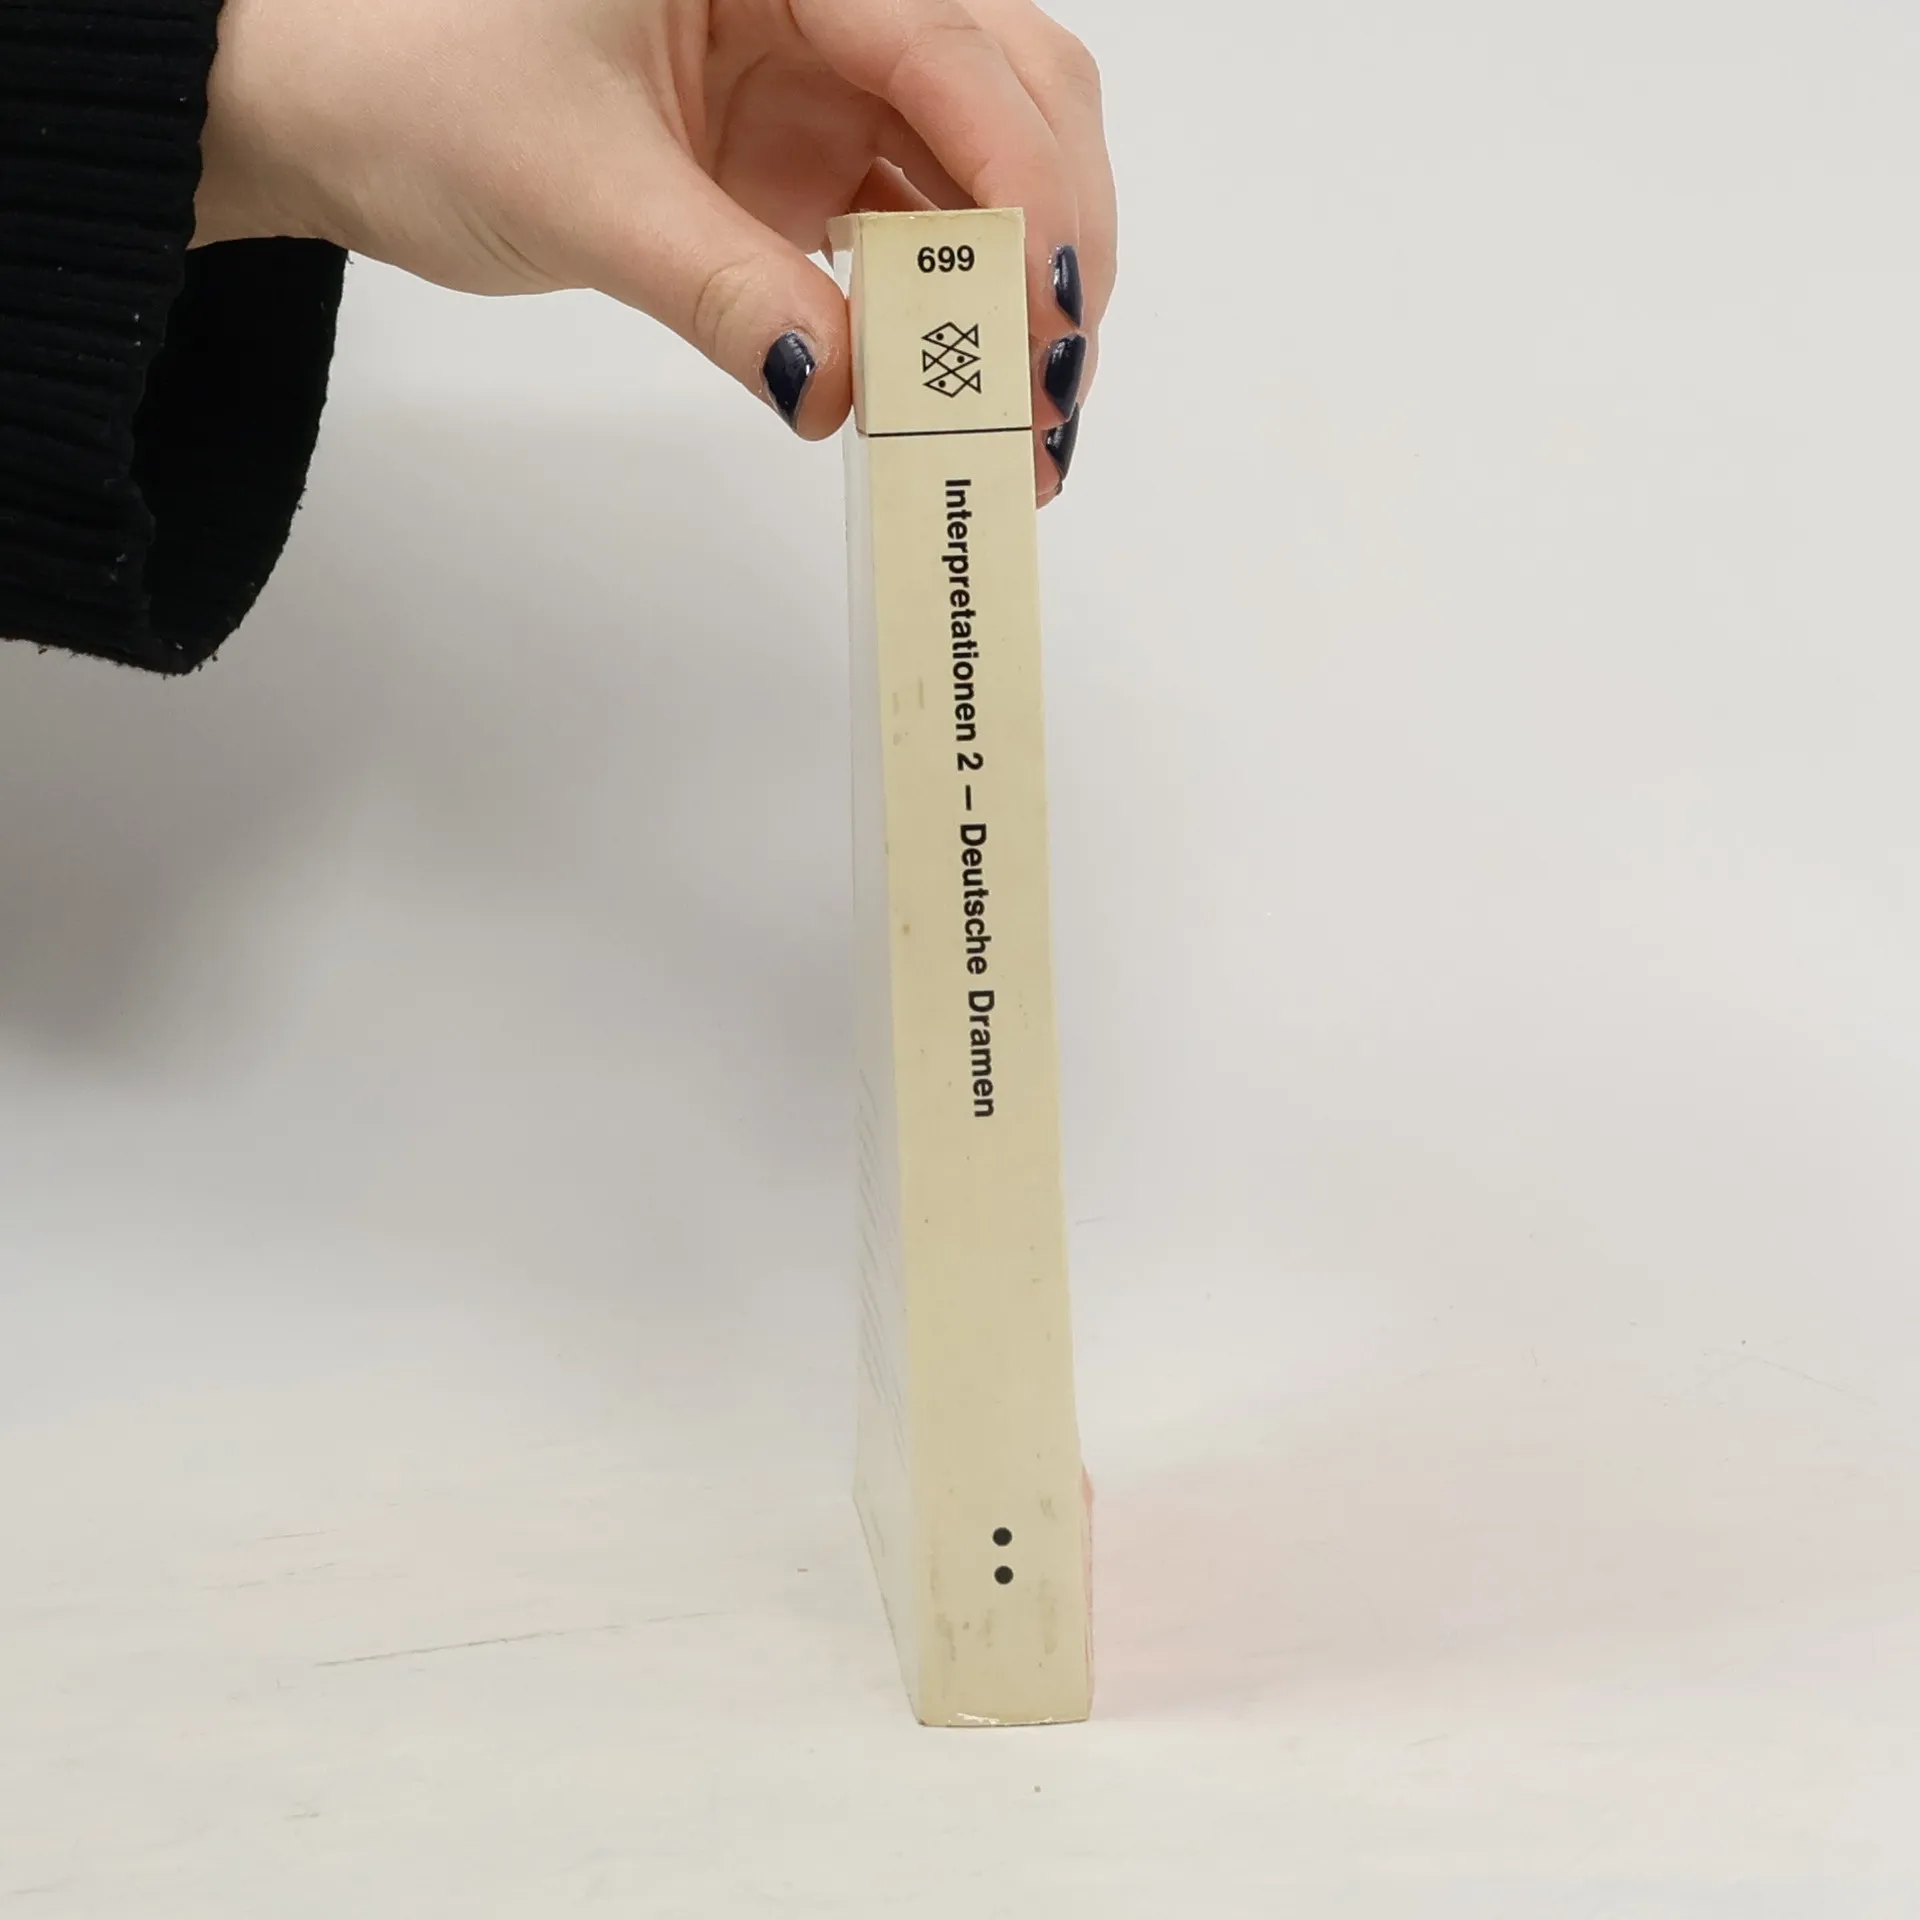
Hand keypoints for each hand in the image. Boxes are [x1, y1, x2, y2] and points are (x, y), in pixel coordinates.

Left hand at [196, 0, 1115, 498]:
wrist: (341, 110)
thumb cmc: (418, 85)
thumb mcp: (577, 189)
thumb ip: (721, 288)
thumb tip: (841, 393)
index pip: (952, 46)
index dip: (1023, 184)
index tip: (1048, 316)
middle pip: (1013, 95)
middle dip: (1055, 243)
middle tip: (1051, 391)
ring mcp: (825, 79)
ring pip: (984, 170)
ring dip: (1018, 293)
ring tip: (1025, 424)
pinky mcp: (809, 157)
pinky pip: (917, 227)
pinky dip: (948, 312)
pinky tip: (955, 387)